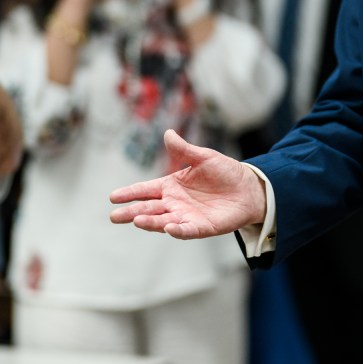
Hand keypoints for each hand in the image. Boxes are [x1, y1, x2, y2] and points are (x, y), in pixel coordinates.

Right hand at [110, 129, 266, 238]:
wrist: (249, 188)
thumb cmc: (225, 172)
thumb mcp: (204, 157)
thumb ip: (184, 149)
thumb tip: (167, 133)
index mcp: (171, 186)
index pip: (145, 190)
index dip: (130, 193)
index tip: (113, 197)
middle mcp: (174, 203)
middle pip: (149, 208)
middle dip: (132, 212)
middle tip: (115, 216)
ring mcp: (186, 216)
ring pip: (163, 221)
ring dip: (150, 222)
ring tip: (136, 220)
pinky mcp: (201, 227)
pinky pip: (187, 230)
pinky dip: (177, 230)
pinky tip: (169, 228)